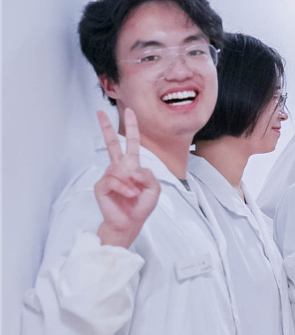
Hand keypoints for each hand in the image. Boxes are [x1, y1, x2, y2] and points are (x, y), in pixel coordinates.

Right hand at [94, 109, 160, 247]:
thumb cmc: (141, 206)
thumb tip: (133, 168)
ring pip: (120, 170)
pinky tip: (129, 195)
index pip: (131, 144)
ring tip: (135, 195)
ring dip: (132, 184)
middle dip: (106, 127)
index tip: (130, 112)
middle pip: (111, 144)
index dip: (131, 128)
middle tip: (100, 112)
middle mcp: (119, 168)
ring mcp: (109, 176)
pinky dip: (125, 189)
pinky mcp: (101, 185)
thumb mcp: (154, 190)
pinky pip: (114, 181)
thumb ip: (149, 176)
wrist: (129, 223)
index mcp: (132, 166)